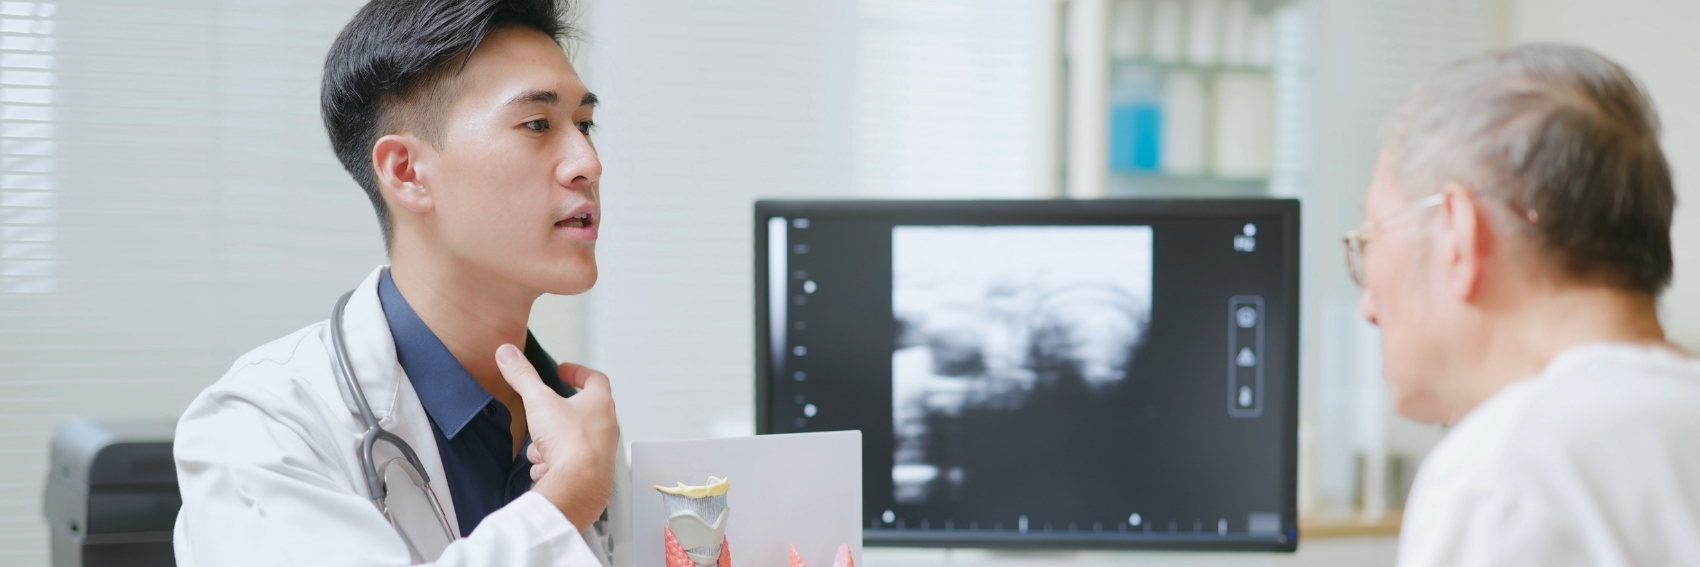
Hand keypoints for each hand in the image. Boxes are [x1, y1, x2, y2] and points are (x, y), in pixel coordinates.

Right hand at [495, 343, 619, 529]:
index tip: (563, 371)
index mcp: (600, 403)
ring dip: (548, 445)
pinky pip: (567, 465)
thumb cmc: (570, 444)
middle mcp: (605, 427)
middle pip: (578, 413)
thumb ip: (523, 376)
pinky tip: (545, 469)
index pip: (595, 379)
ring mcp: (600, 451)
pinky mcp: (592, 474)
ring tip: (541, 450)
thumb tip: (509, 355)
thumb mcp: (539, 401)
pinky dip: (552, 465)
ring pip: (569, 441)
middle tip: (541, 417)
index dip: (578, 372)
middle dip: (553, 417)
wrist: (579, 485)